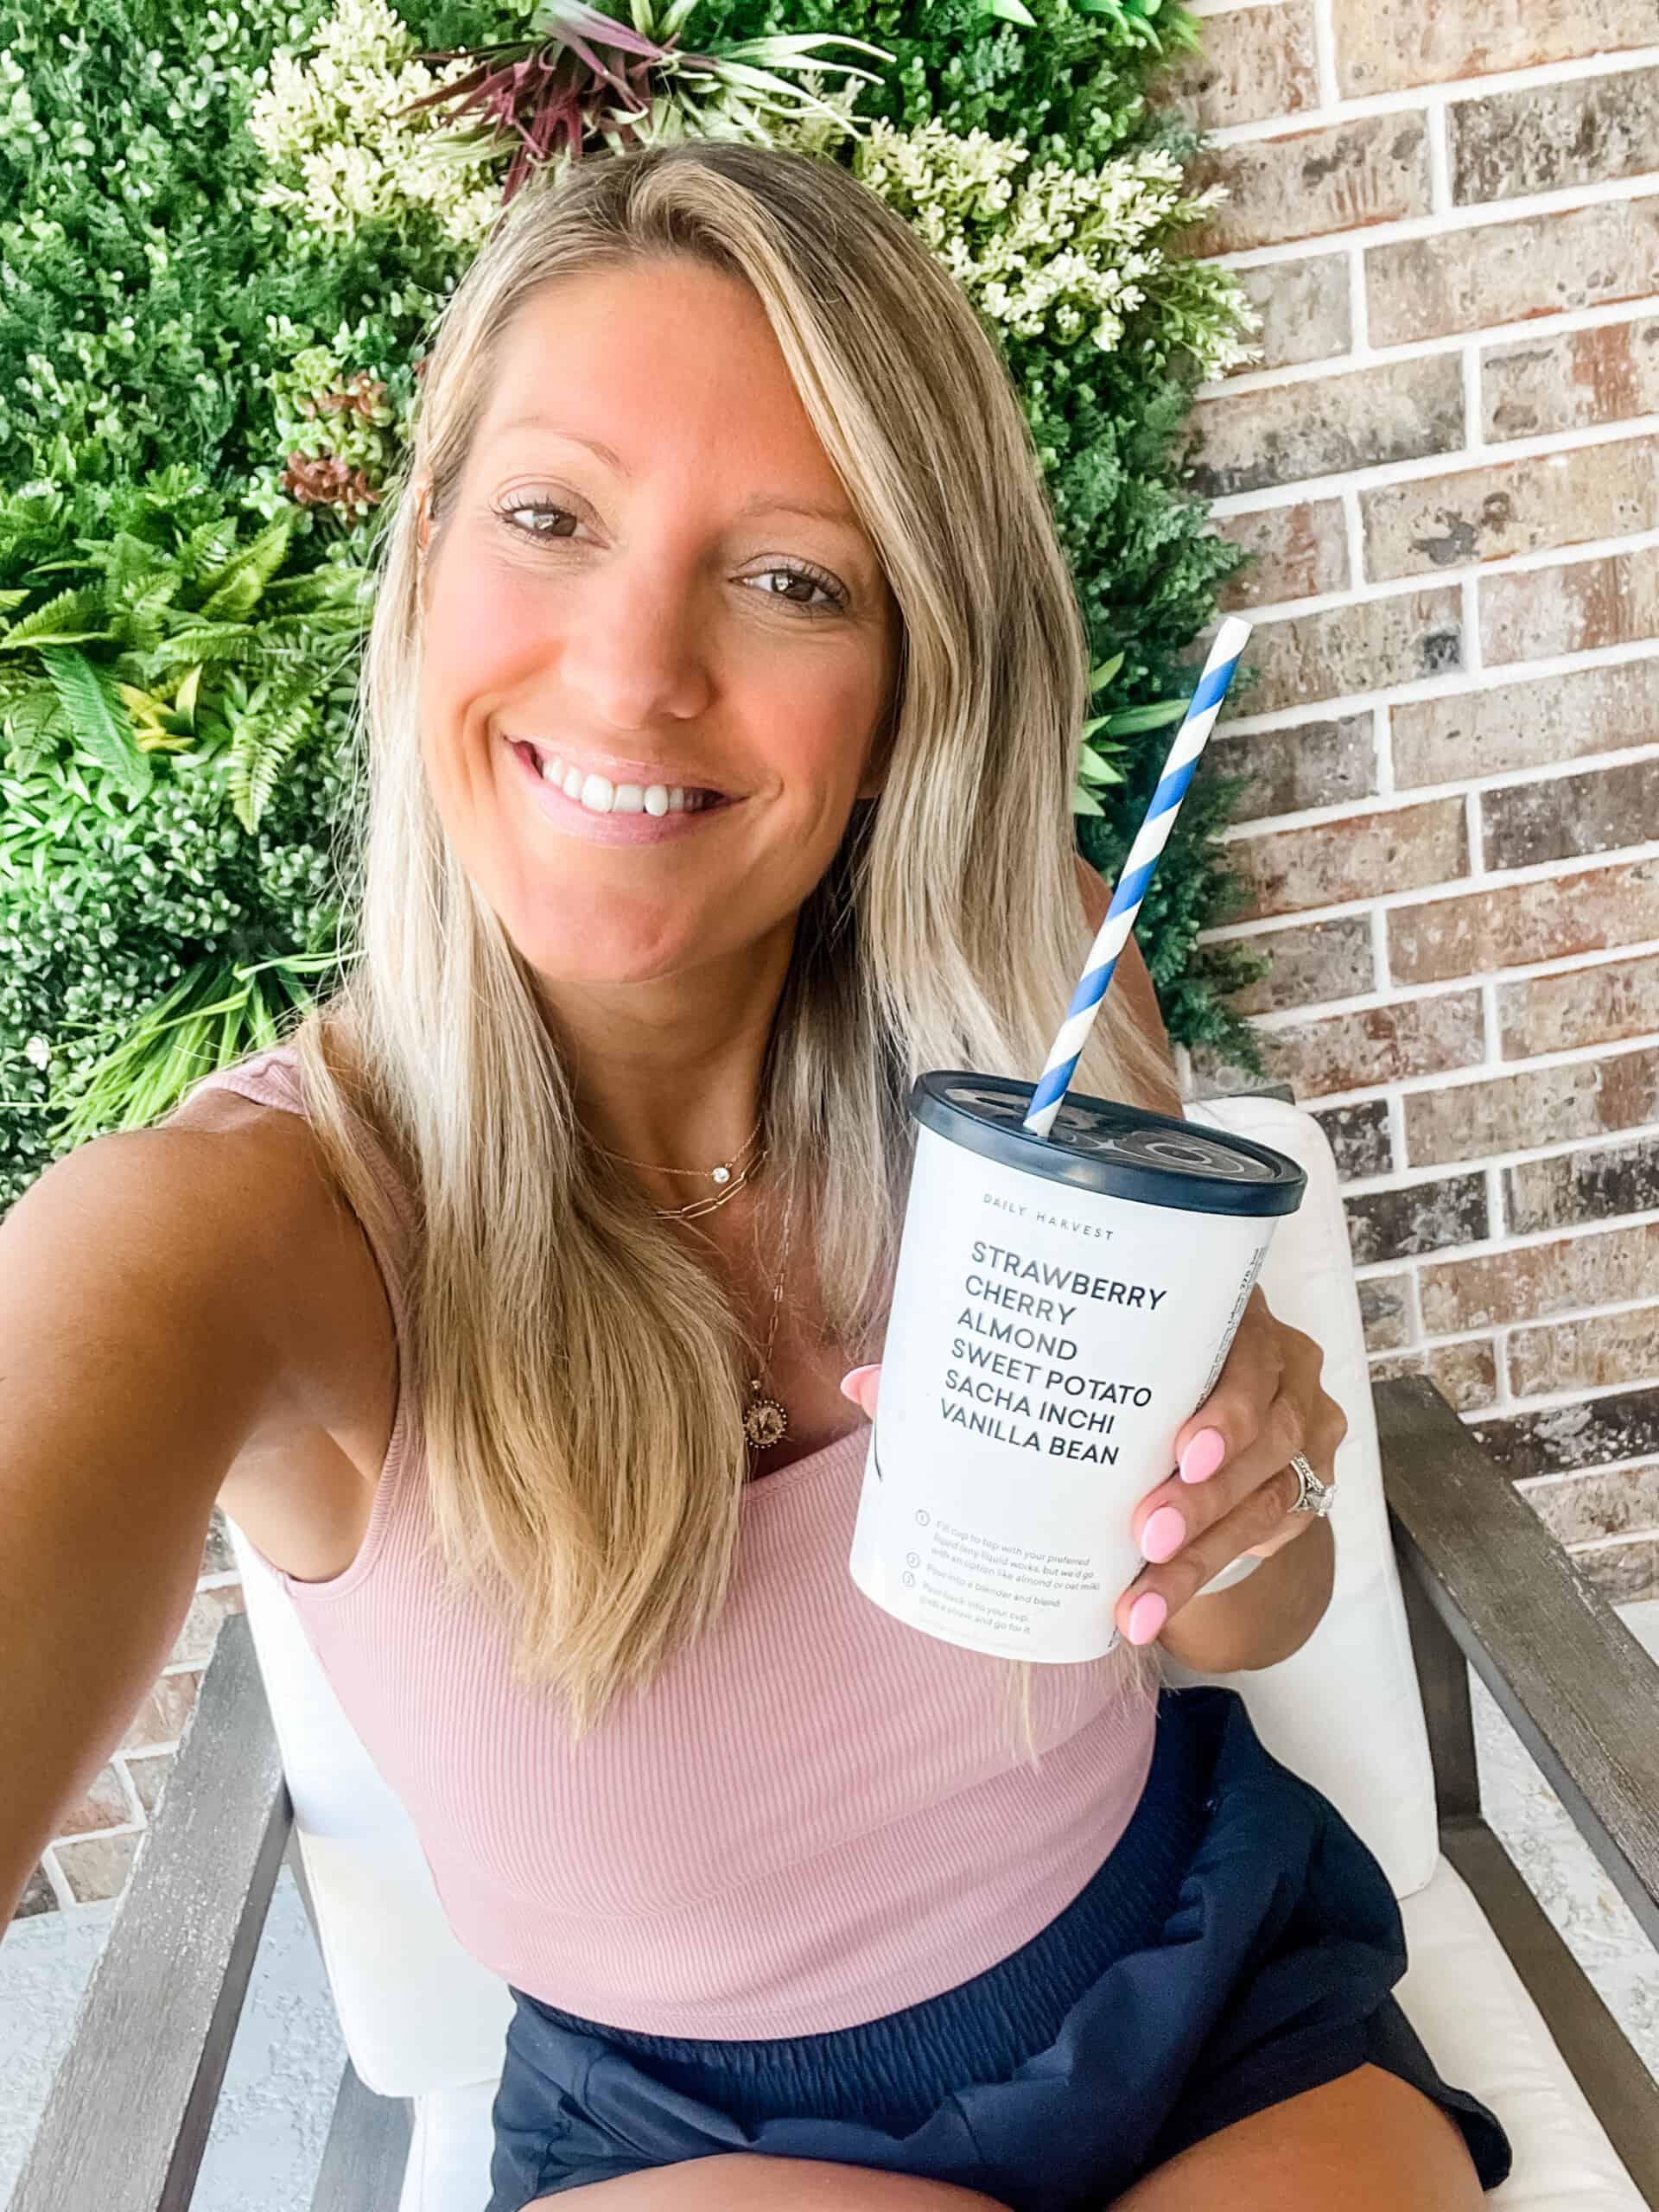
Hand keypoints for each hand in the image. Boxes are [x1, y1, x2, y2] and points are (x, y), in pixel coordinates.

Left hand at [840, 1284, 1346, 1650]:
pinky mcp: (1296, 1495)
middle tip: (1146, 1529)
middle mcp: (1279, 1368)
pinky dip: (1200, 1585)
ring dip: (1200, 1553)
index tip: (1183, 1446)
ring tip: (1137, 1597)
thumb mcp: (1066, 1365)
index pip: (1247, 1342)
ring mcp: (1300, 1433)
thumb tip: (866, 1383)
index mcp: (1223, 1310)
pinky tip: (1146, 1614)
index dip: (1229, 1397)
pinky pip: (1264, 1542)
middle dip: (1206, 1492)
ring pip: (1265, 1497)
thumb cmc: (1116, 1378)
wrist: (1197, 1433)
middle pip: (1267, 1431)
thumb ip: (979, 1371)